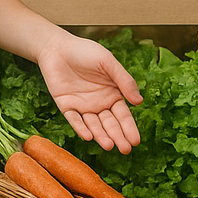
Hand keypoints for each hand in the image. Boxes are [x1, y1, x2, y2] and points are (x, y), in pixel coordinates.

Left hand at [36, 33, 142, 153]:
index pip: (123, 115)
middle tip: (125, 149)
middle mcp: (99, 104)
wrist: (58, 47)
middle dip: (118, 137)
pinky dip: (81, 128)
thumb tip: (139, 102)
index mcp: (112, 94)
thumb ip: (123, 80)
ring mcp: (83, 107)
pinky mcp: (66, 106)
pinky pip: (74, 120)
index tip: (135, 141)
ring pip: (94, 125)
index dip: (129, 128)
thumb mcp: (108, 63)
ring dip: (101, 136)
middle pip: (110, 124)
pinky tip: (88, 136)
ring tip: (109, 145)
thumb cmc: (86, 52)